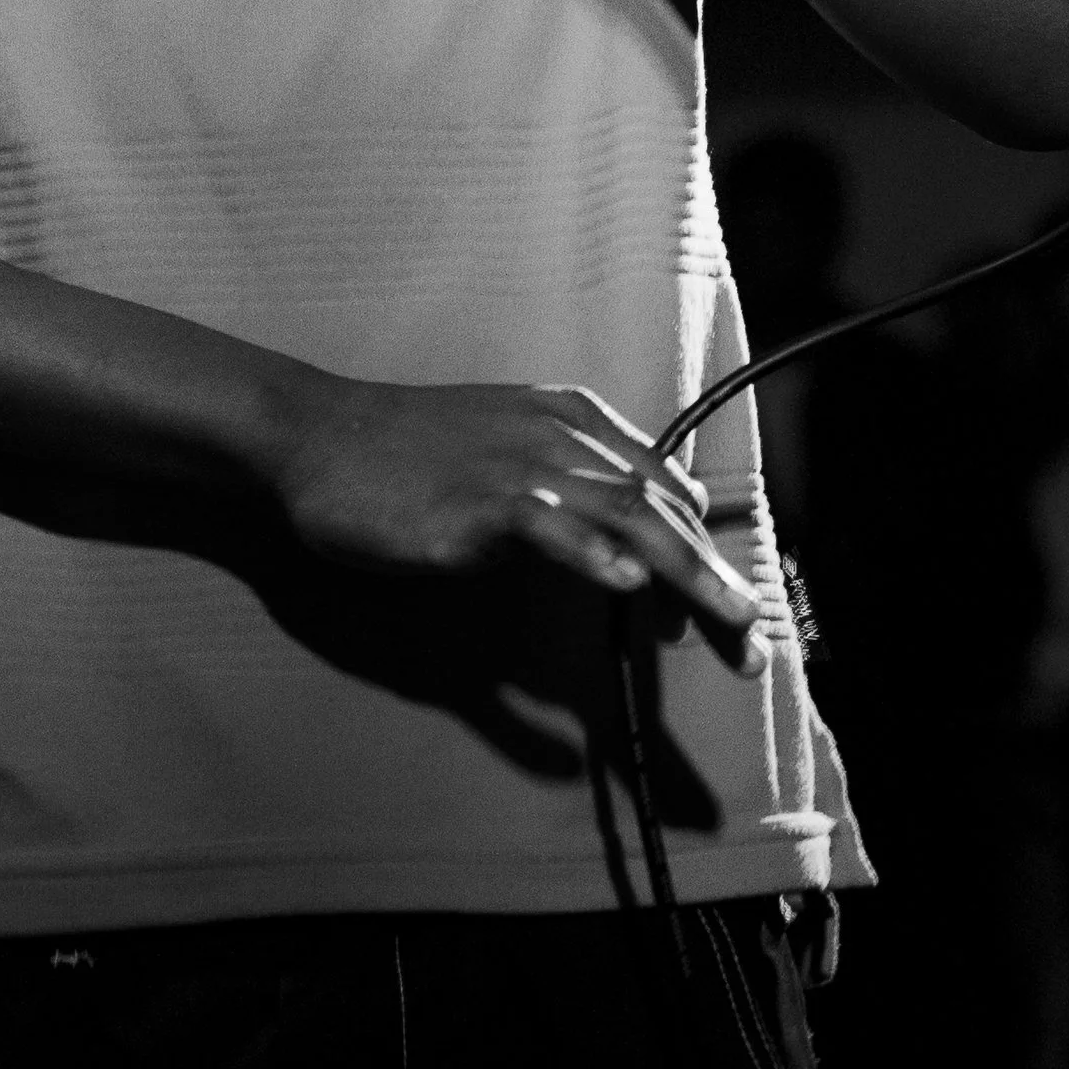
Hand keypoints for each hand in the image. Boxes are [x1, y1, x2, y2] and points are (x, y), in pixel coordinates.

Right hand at [267, 373, 769, 675]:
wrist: (315, 434)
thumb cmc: (404, 455)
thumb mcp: (502, 456)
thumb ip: (567, 499)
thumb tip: (629, 560)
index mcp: (573, 422)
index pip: (665, 489)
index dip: (707, 554)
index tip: (729, 617)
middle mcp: (559, 435)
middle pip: (662, 508)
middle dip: (716, 580)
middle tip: (753, 647)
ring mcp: (518, 464)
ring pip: (627, 513)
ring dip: (686, 576)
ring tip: (729, 625)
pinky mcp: (474, 501)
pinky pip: (546, 523)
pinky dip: (590, 551)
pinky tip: (624, 582)